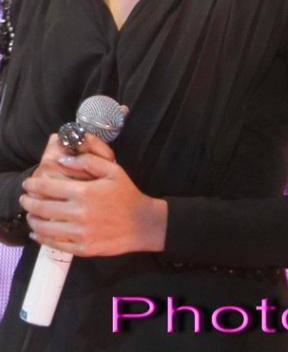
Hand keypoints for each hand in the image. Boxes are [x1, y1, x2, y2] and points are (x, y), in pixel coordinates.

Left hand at [19, 141, 166, 255]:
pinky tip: (37, 232)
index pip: (49, 187)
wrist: (141, 223)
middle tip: (24, 198)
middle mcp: (79, 213)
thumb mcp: (114, 170)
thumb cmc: (126, 194)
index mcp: (85, 192)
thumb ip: (89, 161)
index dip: (34, 185)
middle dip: (28, 202)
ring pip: (45, 227)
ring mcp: (80, 232)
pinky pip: (55, 244)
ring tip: (30, 214)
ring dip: (32, 220)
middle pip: (43, 207)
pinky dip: (41, 238)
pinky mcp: (82, 248)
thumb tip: (63, 160)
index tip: (28, 183)